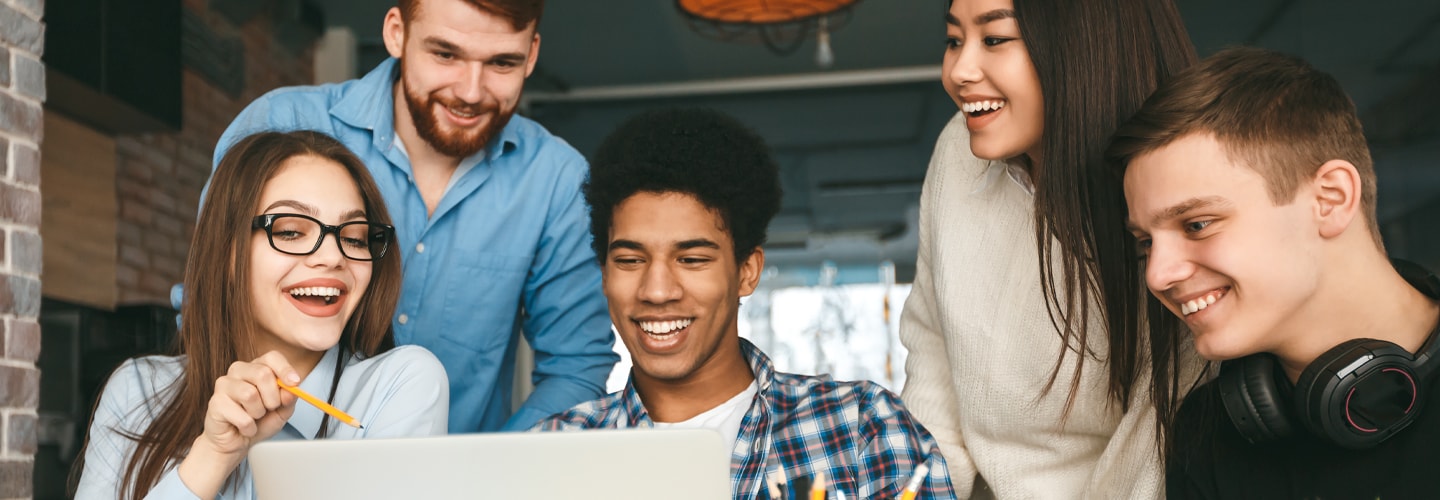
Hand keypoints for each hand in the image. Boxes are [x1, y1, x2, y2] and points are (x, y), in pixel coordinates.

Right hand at [176, 351, 300, 496]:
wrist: (236, 443)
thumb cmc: (259, 422)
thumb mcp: (282, 411)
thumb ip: (289, 399)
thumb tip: (292, 390)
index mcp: (256, 367)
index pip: (271, 357)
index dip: (285, 369)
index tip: (295, 383)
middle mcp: (238, 371)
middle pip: (262, 373)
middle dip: (273, 397)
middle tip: (269, 409)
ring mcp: (224, 385)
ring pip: (250, 394)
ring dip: (259, 413)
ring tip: (254, 418)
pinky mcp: (215, 402)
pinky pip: (242, 416)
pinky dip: (249, 427)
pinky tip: (244, 428)